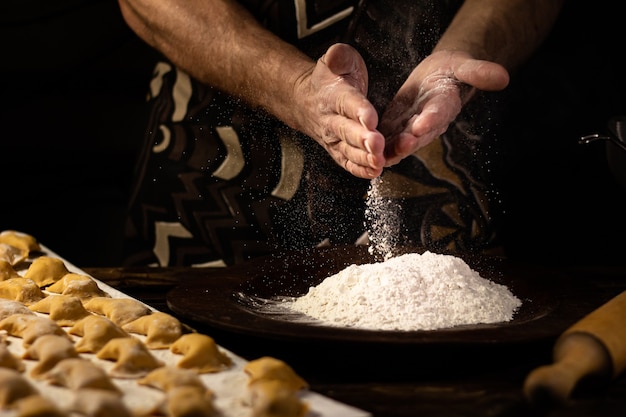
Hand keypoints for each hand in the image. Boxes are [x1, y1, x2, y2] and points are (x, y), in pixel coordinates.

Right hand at [296, 43, 385, 178]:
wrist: (306, 101)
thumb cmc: (329, 80)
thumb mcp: (335, 60)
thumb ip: (338, 57)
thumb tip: (337, 56)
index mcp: (334, 95)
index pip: (347, 102)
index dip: (359, 110)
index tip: (371, 117)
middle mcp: (332, 120)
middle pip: (347, 131)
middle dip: (362, 139)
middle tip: (377, 144)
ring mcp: (334, 138)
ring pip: (348, 150)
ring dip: (363, 158)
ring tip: (378, 162)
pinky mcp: (338, 151)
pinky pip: (347, 162)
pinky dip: (360, 170)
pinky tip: (374, 172)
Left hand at [379, 50, 509, 165]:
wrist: (440, 76)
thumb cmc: (453, 70)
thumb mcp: (465, 66)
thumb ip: (479, 72)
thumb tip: (504, 77)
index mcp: (445, 105)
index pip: (439, 114)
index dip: (430, 119)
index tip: (421, 124)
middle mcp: (428, 121)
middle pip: (419, 134)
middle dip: (409, 141)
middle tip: (400, 144)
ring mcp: (412, 126)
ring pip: (401, 141)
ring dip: (392, 149)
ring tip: (381, 155)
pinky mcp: (396, 125)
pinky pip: (387, 138)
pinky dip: (378, 146)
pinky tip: (366, 152)